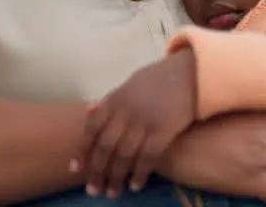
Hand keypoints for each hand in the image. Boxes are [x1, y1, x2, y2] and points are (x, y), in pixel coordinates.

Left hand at [75, 51, 198, 197]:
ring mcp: (144, 122)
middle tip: (93, 190)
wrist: (189, 73)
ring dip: (116, 177)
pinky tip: (135, 185)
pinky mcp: (164, 130)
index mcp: (115, 99)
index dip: (83, 150)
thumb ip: (110, 100)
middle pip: (106, 146)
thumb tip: (89, 111)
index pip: (92, 128)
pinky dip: (140, 173)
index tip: (76, 169)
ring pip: (124, 155)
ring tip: (112, 193)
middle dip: (97, 171)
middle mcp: (126, 112)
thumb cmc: (158, 79)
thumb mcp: (129, 84)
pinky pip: (148, 157)